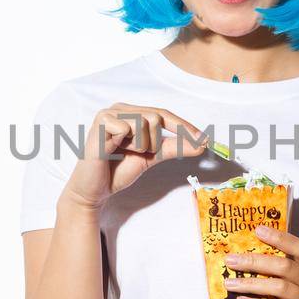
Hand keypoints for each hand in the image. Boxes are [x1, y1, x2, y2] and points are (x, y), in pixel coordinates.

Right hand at [61, 102, 207, 212]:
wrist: (95, 190)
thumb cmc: (118, 170)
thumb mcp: (152, 156)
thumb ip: (174, 147)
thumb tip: (201, 143)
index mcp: (132, 113)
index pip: (163, 114)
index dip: (183, 126)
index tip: (203, 139)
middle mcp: (120, 108)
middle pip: (156, 116)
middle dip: (152, 142)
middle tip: (136, 154)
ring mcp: (109, 112)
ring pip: (145, 121)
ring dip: (140, 144)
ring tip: (123, 152)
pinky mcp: (100, 121)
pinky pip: (128, 128)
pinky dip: (126, 144)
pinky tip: (112, 150)